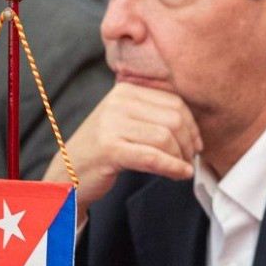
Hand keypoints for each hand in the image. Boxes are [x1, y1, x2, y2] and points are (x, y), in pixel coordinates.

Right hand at [49, 82, 200, 218]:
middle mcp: (118, 102)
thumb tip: (194, 127)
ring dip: (181, 157)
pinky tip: (180, 175)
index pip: (174, 102)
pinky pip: (153, 157)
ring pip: (165, 137)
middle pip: (174, 119)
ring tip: (182, 169)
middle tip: (189, 159)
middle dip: (188, 143)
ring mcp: (112, 124)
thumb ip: (154, 116)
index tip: (196, 144)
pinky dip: (172, 167)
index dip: (192, 126)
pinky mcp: (110, 148)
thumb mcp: (127, 122)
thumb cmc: (105, 149)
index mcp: (126, 91)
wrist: (69, 172)